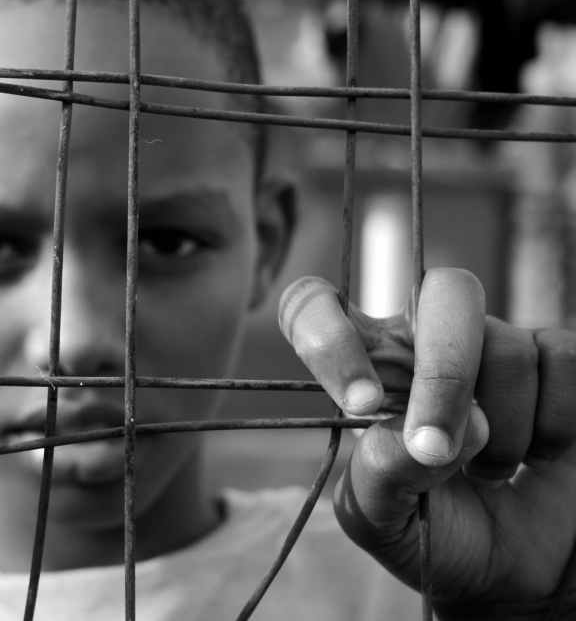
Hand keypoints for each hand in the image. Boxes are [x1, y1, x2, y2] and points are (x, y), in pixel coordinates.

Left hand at [279, 268, 575, 618]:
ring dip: (504, 429)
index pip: (315, 304)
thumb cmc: (436, 534)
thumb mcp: (383, 521)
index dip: (328, 334)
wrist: (520, 572)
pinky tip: (538, 453)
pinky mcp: (557, 360)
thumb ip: (381, 475)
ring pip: (505, 347)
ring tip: (490, 470)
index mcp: (365, 366)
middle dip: (446, 374)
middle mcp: (426, 340)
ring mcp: (495, 345)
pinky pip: (561, 362)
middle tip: (438, 449)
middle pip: (440, 294)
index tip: (360, 402)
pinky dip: (553, 424)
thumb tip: (429, 434)